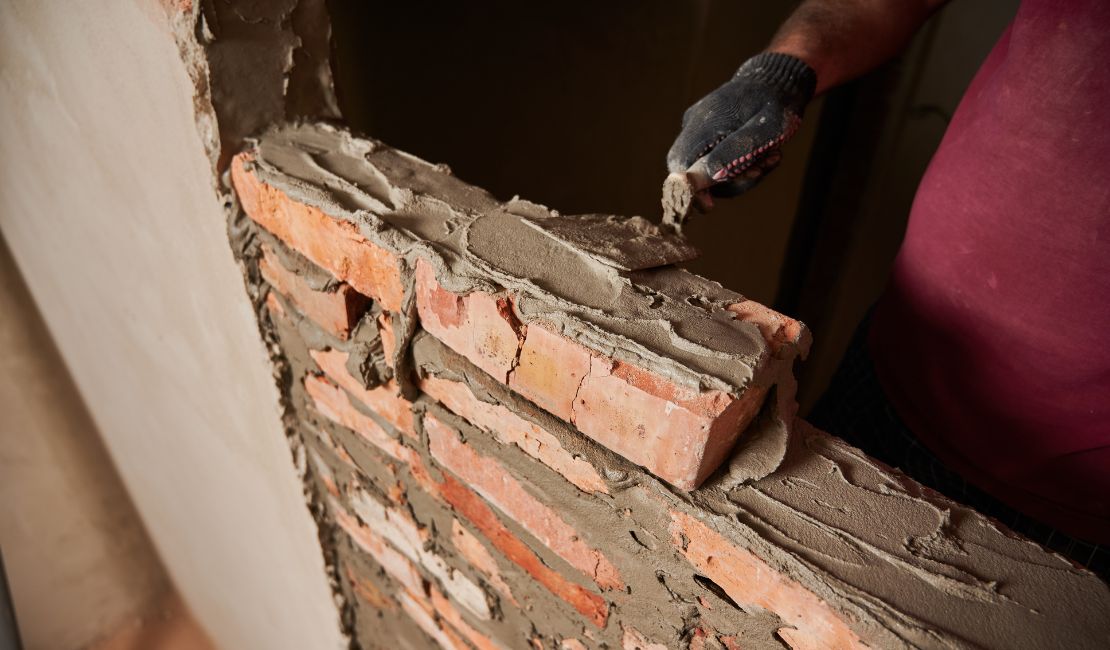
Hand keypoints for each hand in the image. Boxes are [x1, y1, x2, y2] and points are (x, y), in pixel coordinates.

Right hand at [667, 52, 816, 196]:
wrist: (780, 77)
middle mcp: (694, 124)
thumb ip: (730, 155)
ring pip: (708, 167)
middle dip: (726, 180)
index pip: (680, 165)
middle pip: (693, 169)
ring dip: (740, 173)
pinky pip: (717, 158)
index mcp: (703, 122)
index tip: (710, 207)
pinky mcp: (709, 132)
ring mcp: (700, 127)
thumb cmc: (775, 103)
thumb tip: (698, 183)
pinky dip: (740, 164)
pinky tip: (764, 154)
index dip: (690, 189)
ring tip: (770, 158)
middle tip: (760, 170)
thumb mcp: (763, 131)